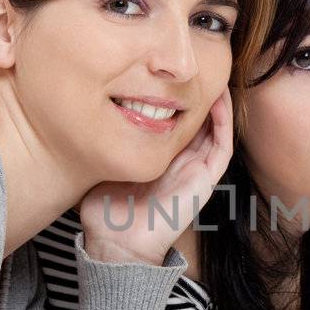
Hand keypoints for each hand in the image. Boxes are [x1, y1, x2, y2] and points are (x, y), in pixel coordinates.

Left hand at [78, 88, 232, 265]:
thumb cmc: (107, 212)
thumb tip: (85, 115)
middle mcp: (182, 164)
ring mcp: (196, 172)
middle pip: (200, 122)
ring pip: (216, 130)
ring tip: (214, 74)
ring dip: (218, 103)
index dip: (179, 98)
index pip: (177, 122)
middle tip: (199, 65)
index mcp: (162, 160)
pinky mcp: (205, 181)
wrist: (117, 244)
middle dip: (201, 94)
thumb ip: (104, 142)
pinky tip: (217, 100)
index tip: (171, 72)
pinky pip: (222, 147)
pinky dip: (223, 123)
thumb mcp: (104, 164)